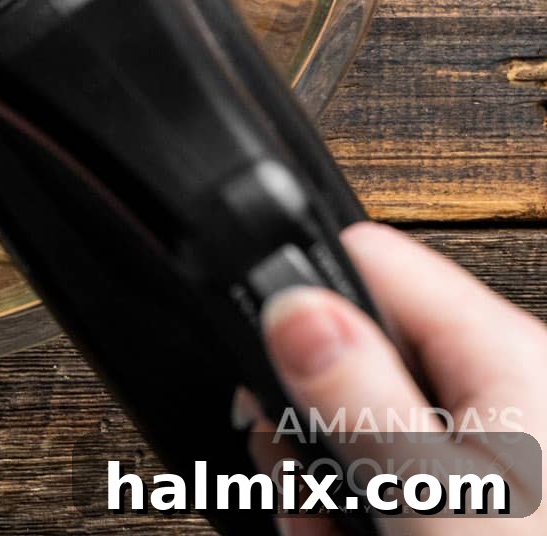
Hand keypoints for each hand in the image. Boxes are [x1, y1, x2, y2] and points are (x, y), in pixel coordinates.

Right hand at [259, 220, 546, 531]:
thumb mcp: (434, 505)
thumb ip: (357, 397)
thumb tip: (290, 301)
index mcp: (509, 358)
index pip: (377, 263)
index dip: (306, 298)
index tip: (263, 361)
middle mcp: (508, 392)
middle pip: (361, 345)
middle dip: (306, 412)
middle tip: (293, 477)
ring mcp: (502, 453)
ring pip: (367, 419)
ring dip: (325, 475)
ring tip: (322, 530)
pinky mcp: (488, 502)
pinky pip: (397, 473)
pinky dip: (357, 510)